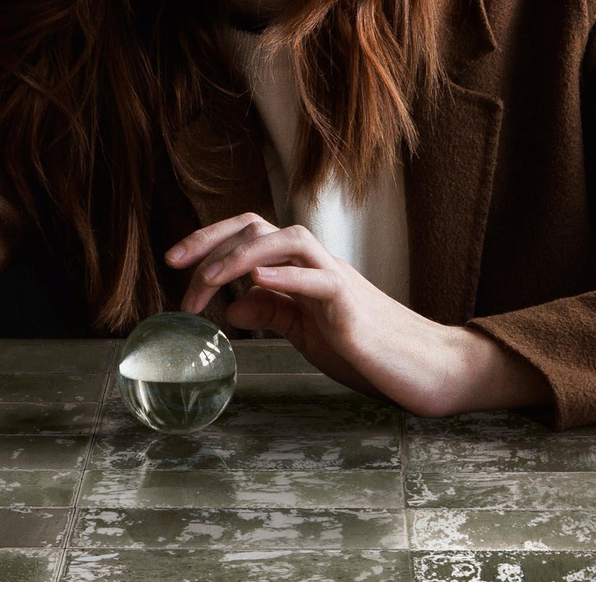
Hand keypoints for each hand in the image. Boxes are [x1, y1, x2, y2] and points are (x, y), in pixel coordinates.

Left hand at [166, 213, 551, 417]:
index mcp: (300, 269)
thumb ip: (273, 312)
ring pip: (287, 240)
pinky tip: (257, 283)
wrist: (422, 368)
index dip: (208, 241)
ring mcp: (335, 280)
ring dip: (241, 255)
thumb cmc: (365, 349)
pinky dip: (287, 276)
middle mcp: (316, 264)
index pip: (248, 235)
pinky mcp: (352, 306)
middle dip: (211, 244)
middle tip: (176, 272)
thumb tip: (232, 303)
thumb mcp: (306, 330)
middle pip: (258, 227)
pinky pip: (319, 278)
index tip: (173, 263)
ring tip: (209, 280)